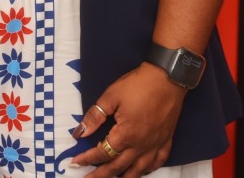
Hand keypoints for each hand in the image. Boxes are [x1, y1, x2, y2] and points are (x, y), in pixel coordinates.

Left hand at [69, 64, 187, 175]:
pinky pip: (158, 162)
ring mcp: (155, 144)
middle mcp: (140, 145)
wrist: (168, 77)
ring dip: (124, 177)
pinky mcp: (166, 140)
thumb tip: (80, 133)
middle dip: (101, 174)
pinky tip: (142, 171)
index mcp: (125, 135)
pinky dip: (149, 169)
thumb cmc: (138, 85)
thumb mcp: (111, 96)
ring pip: (139, 170)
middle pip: (118, 166)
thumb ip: (95, 116)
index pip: (103, 152)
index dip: (87, 158)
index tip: (75, 162)